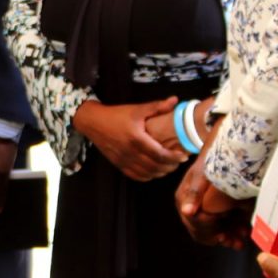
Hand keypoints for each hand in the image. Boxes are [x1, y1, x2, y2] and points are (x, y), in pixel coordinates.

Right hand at [72, 97, 187, 181]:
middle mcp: (130, 152)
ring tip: (169, 166)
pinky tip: (154, 171)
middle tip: (178, 161)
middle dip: (170, 166)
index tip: (183, 156)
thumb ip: (157, 106)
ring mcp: (124, 160)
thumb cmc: (116, 115)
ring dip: (160, 172)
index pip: (160, 154)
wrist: (94, 122)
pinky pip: (136, 176)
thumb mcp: (137, 109)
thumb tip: (175, 100)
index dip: (174, 158)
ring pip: (147, 174)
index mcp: (136, 138)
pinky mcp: (119, 164)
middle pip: (155, 167)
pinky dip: (148, 176)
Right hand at [176, 152, 251, 248]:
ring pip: (216, 233)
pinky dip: (235, 232)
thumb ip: (194, 193)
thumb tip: (187, 212)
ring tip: (240, 240)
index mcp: (184, 200)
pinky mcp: (221, 213)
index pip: (193, 223)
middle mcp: (194, 209)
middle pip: (203, 232)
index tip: (220, 228)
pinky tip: (244, 234)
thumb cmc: (211, 162)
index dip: (207, 229)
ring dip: (229, 237)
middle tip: (233, 240)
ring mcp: (207, 212)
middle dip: (219, 237)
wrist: (227, 152)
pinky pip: (226, 229)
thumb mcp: (202, 175)